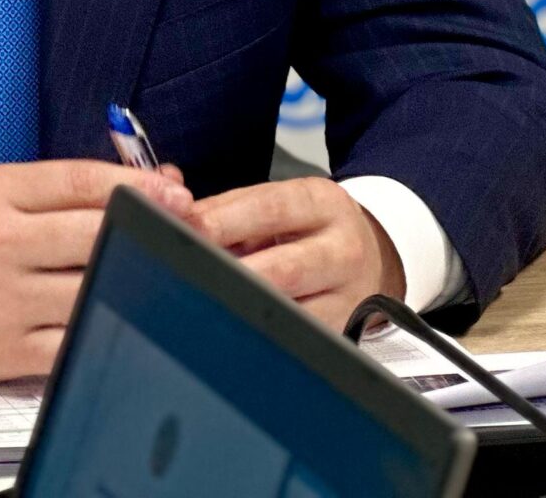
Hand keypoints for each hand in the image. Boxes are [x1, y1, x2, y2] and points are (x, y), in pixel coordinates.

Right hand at [0, 160, 191, 380]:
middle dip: (151, 231)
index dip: (138, 187)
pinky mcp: (10, 352)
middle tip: (192, 230)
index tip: (178, 193)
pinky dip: (112, 323)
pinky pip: (78, 338)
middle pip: (93, 235)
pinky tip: (139, 312)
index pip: (79, 182)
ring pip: (93, 287)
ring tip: (174, 270)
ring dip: (141, 278)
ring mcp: (3, 303)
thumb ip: (76, 186)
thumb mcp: (6, 192)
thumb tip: (161, 181)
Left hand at [186, 176, 405, 330]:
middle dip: (229, 274)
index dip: (221, 222)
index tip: (184, 231)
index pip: (269, 209)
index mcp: (322, 204)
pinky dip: (259, 336)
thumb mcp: (280, 204)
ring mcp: (347, 298)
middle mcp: (342, 250)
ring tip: (202, 307)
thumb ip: (227, 209)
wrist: (369, 258)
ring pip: (289, 312)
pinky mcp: (341, 335)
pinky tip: (231, 333)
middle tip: (185, 276)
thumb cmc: (309, 229)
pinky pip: (294, 341)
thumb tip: (177, 217)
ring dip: (242, 311)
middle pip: (282, 269)